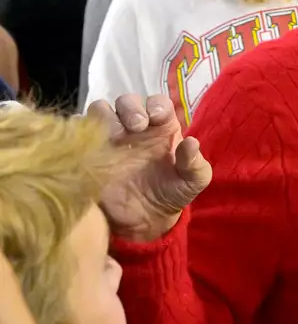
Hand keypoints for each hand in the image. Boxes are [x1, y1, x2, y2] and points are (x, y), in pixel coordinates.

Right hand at [87, 94, 212, 242]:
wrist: (145, 221)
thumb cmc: (173, 194)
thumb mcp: (193, 181)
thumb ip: (195, 163)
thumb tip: (191, 142)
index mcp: (161, 128)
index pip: (157, 102)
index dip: (156, 104)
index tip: (158, 117)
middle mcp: (134, 128)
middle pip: (126, 102)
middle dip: (130, 108)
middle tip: (137, 127)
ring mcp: (110, 139)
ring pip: (99, 111)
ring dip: (105, 117)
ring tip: (116, 136)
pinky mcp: (89, 154)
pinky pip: (76, 133)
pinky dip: (79, 132)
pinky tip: (91, 145)